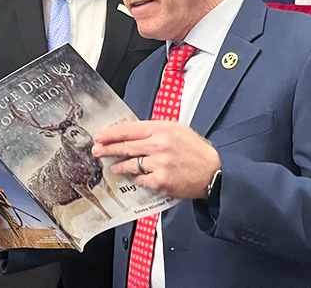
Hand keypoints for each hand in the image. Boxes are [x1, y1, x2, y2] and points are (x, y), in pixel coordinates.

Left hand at [91, 121, 220, 199]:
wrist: (213, 171)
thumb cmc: (196, 150)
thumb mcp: (176, 130)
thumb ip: (154, 130)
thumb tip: (131, 133)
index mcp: (161, 129)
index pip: (128, 129)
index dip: (110, 133)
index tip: (100, 136)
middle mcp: (159, 145)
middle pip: (125, 147)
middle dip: (107, 149)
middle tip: (97, 150)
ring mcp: (159, 164)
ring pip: (129, 164)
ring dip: (119, 166)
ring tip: (114, 167)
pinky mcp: (160, 181)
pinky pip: (140, 179)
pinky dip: (136, 178)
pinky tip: (135, 177)